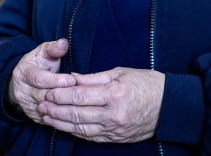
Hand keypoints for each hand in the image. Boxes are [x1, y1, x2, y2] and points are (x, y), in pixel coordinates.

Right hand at [9, 38, 75, 122]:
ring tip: (79, 103)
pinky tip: (73, 112)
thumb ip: (53, 48)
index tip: (72, 79)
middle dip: (62, 95)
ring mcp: (27, 105)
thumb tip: (64, 43)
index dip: (56, 80)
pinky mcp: (33, 116)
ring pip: (46, 109)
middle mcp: (22, 91)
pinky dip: (61, 117)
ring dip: (63, 107)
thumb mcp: (43, 52)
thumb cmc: (38, 64)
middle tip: (80, 93)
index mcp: (24, 73)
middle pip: (43, 96)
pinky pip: (48, 120)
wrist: (24, 81)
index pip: (39, 79)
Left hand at [39, 67, 164, 142]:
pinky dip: (75, 132)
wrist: (169, 106)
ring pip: (80, 128)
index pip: (79, 97)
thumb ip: (93, 78)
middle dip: (56, 110)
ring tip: (47, 117)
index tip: (48, 92)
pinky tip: (64, 127)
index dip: (60, 96)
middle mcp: (113, 114)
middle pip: (76, 114)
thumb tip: (71, 78)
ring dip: (61, 124)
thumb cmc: (146, 84)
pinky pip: (90, 137)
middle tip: (41, 106)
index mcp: (113, 94)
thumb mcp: (120, 73)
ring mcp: (114, 129)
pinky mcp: (115, 138)